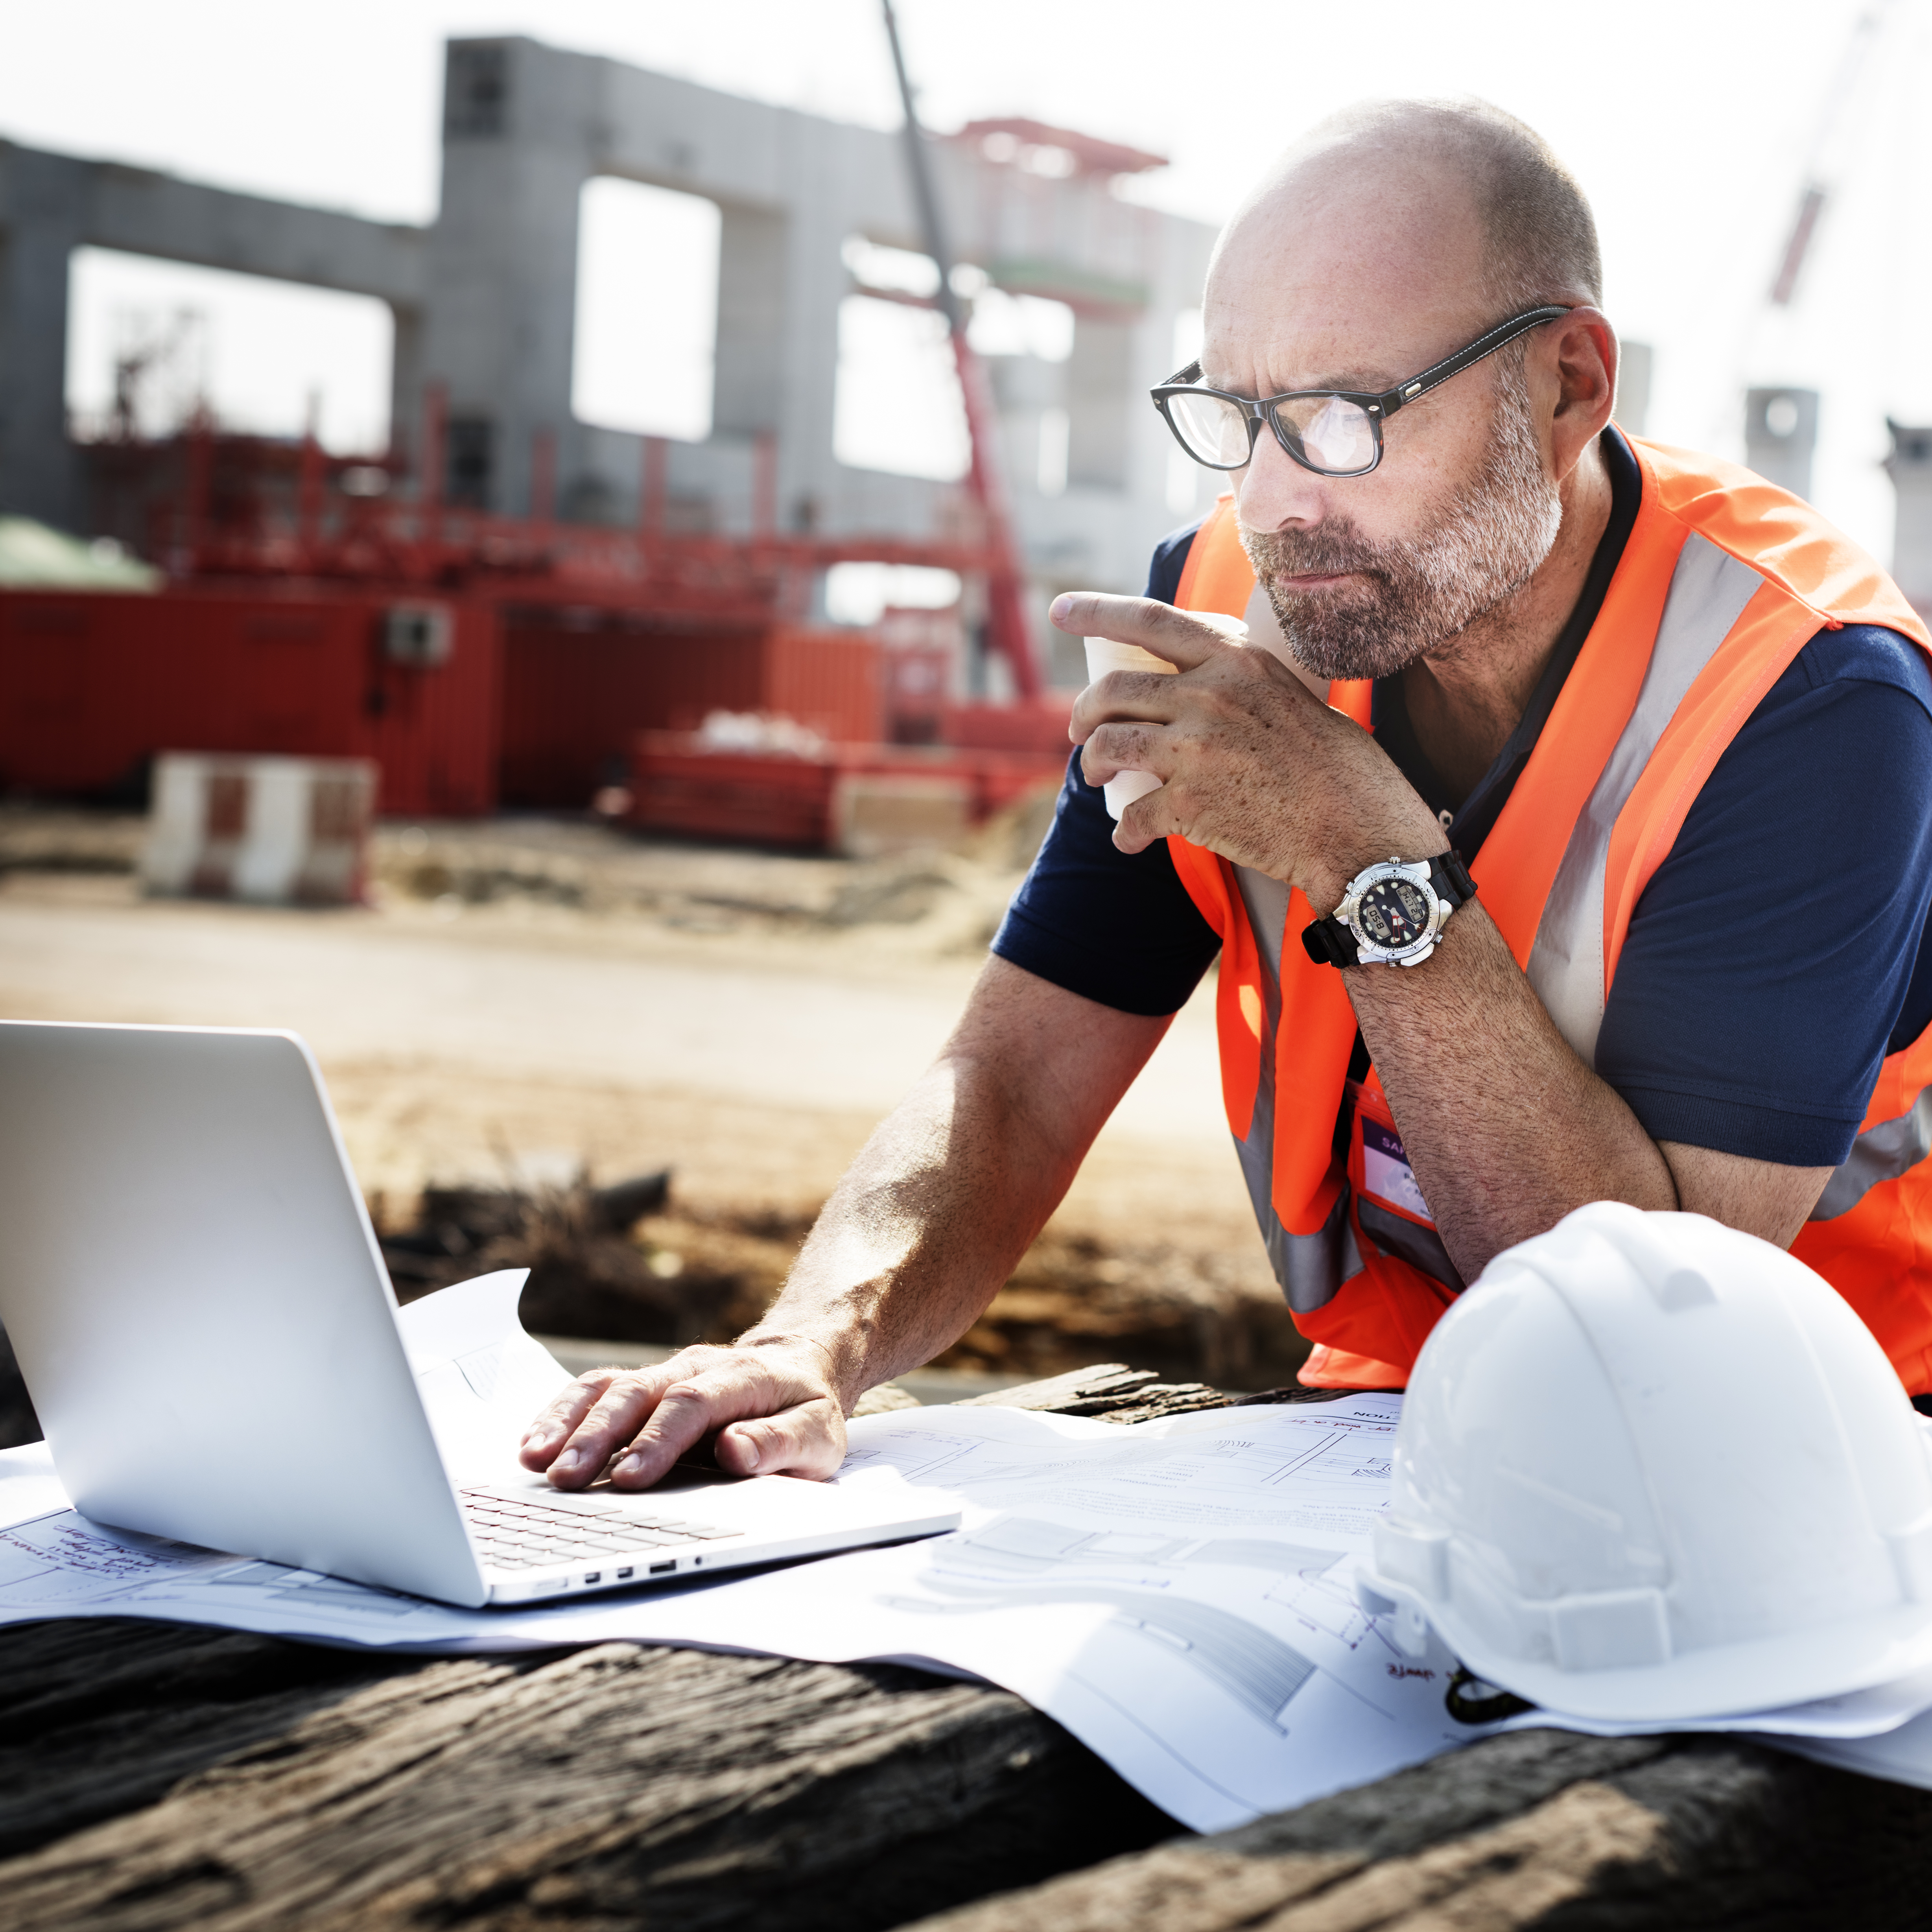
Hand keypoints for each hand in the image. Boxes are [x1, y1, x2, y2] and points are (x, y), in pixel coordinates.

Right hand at [518, 1336, 845, 1490]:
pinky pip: (594, 1391)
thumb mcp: (818, 1433)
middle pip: (637, 1393)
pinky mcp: (642, 1386)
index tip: (630, 1477)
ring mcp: (663, 1373)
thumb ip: (781, 1443)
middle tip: (566, 1479)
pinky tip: (535, 1445)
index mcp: (741, 1378)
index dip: (658, 1439)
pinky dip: (561, 1414)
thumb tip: (735, 1452)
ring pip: (607, 1387)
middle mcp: (694, 1368)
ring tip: (534, 1461)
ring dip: (568, 1423)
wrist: (797, 1365)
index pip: (692, 1404)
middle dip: (598, 1436)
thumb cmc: (805, 1409)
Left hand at [1054, 592, 1443, 910]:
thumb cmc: (1332, 764)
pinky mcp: (1191, 804)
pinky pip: (1132, 815)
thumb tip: (1188, 685)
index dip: (1096, 612)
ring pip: (1109, 746)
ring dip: (1092, 764)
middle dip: (1084, 713)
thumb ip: (1235, 682)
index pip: (1149, 620)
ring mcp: (1196, 749)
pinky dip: (1125, 832)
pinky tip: (1129, 840)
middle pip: (1114, 690)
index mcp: (1235, 661)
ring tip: (1097, 776)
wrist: (1357, 825)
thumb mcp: (1285, 694)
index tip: (1061, 611)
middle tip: (1080, 733)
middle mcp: (1210, 695)